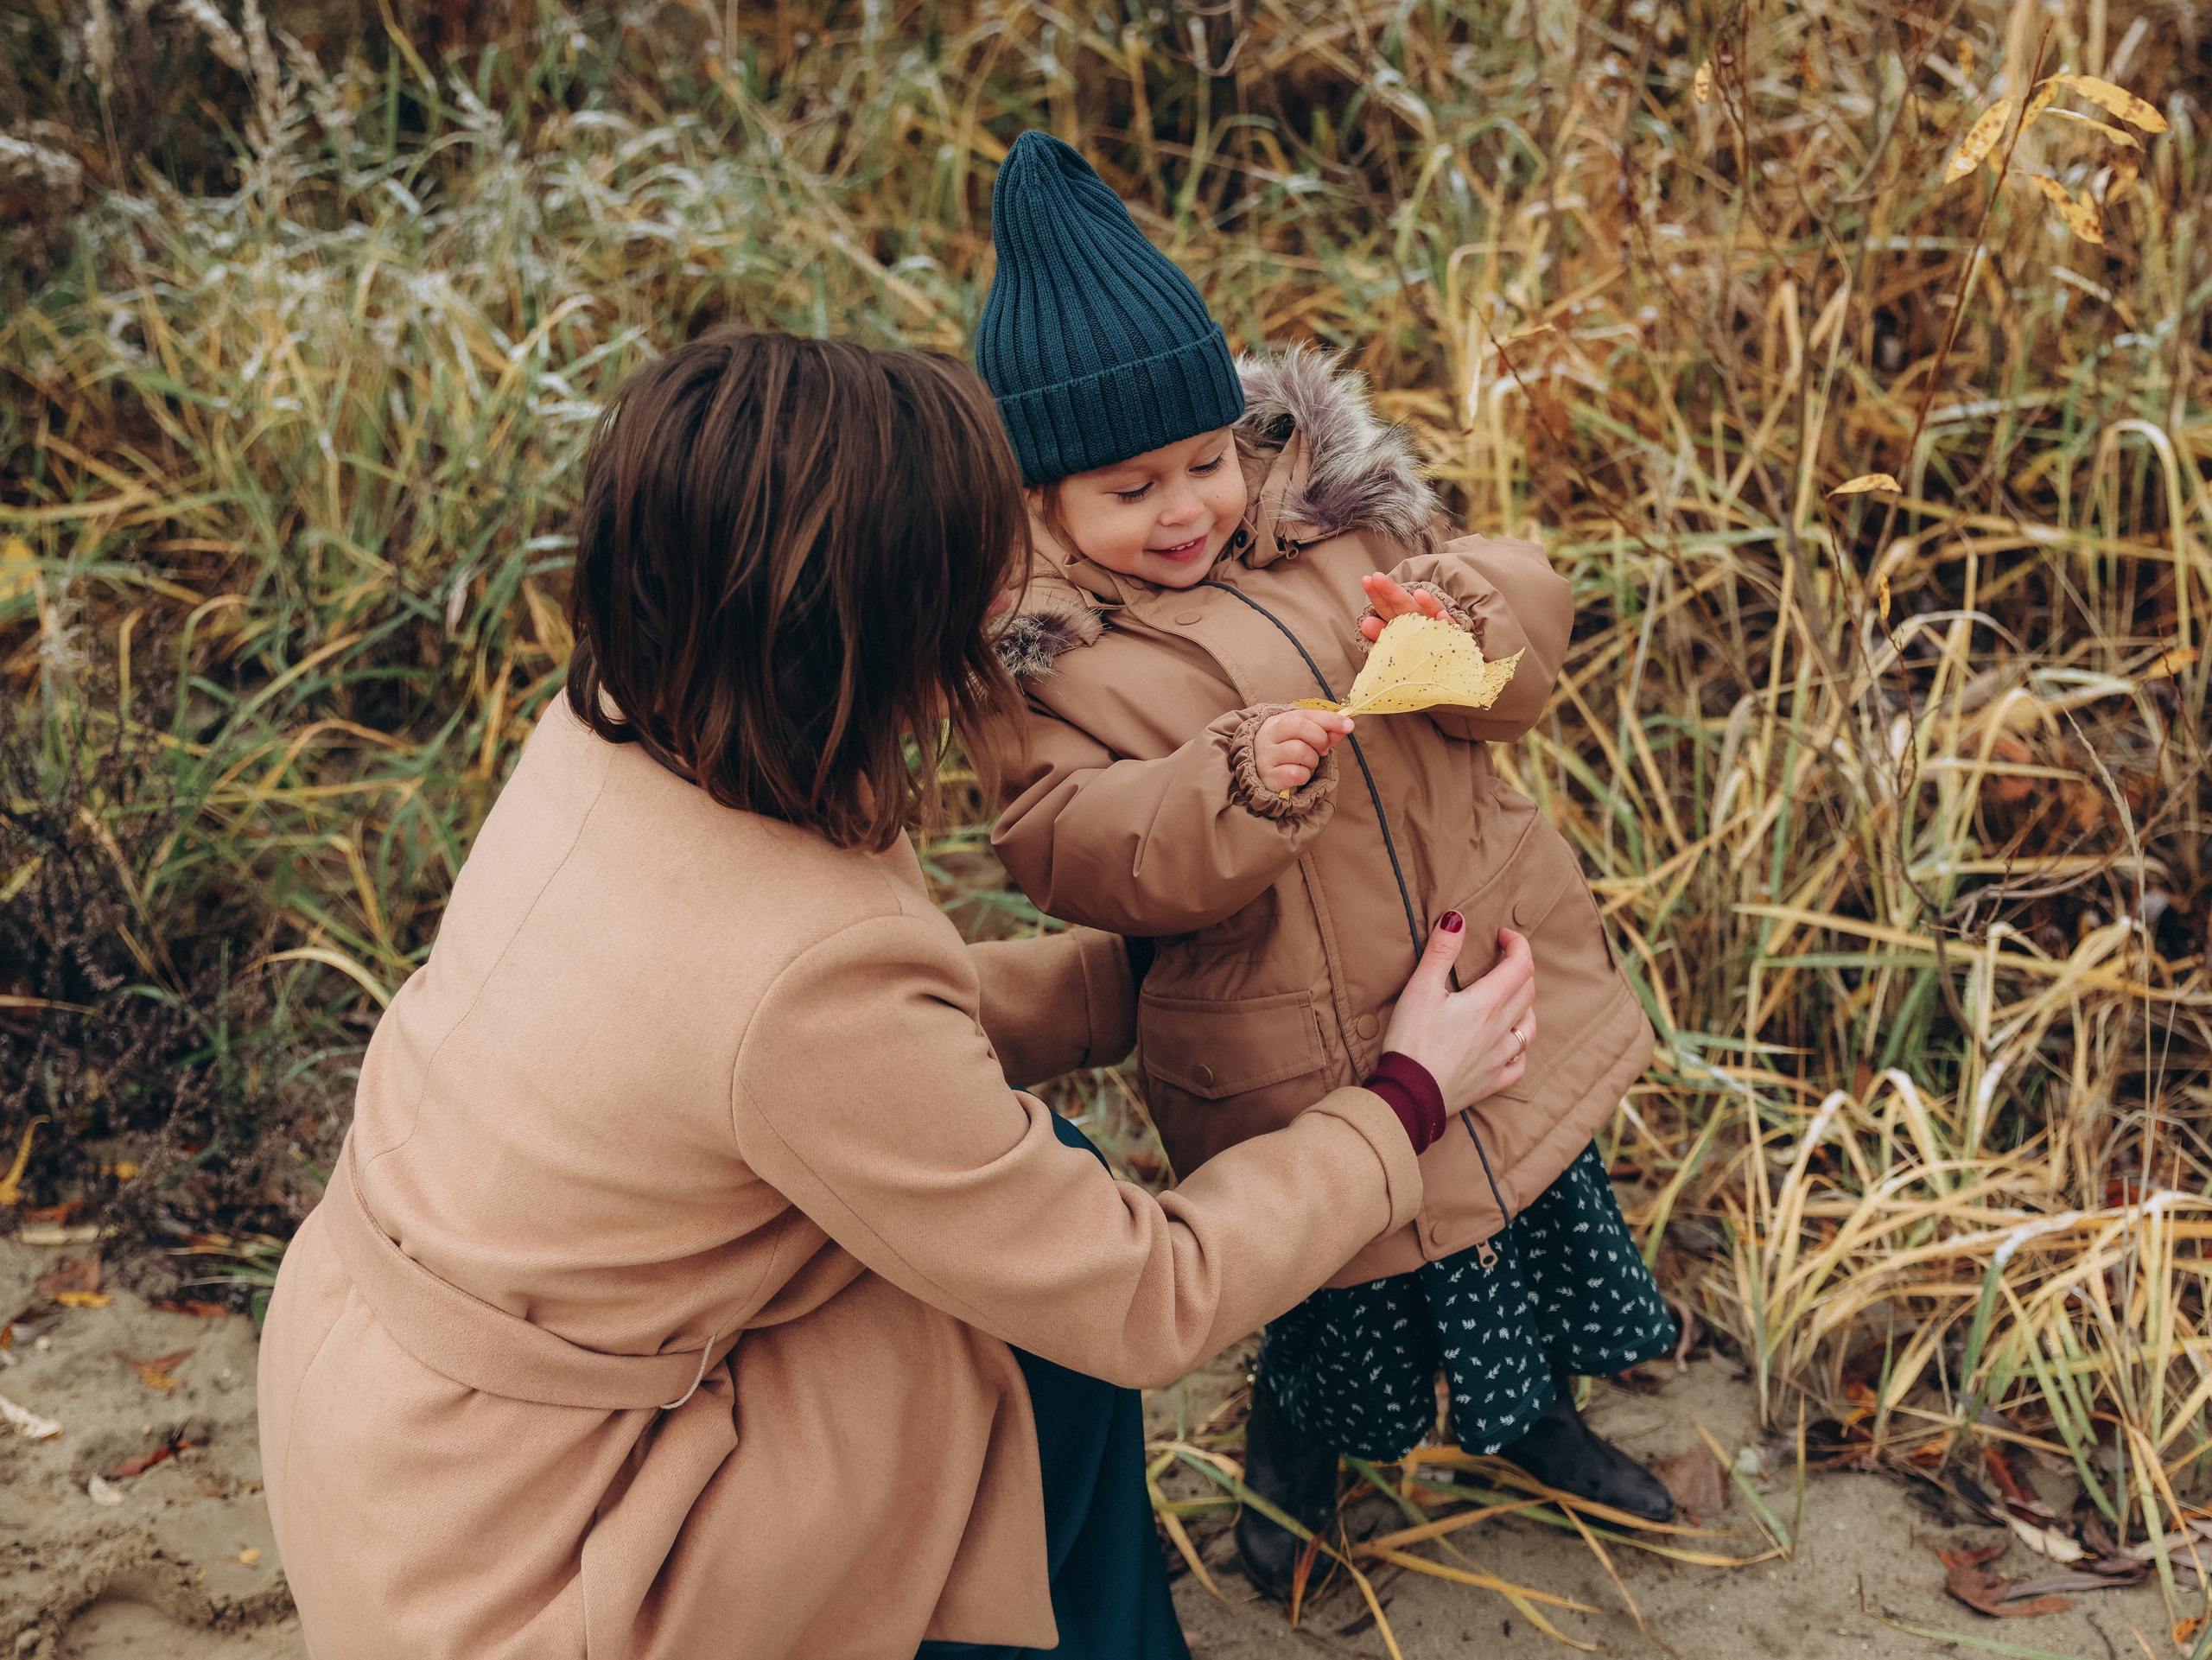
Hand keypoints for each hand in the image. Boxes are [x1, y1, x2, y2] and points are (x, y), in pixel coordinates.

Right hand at [1254, 708, 1352, 793]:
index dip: (1329, 719)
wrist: (1262, 777)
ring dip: (1312, 760)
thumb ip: (1324, 732)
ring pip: (1300, 751)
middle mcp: (1267, 736)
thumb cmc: (1287, 754)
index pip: (1304, 714)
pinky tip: (1298, 775)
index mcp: (1276, 722)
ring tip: (1307, 764)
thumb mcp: (1303, 738)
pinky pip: (1296, 773)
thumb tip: (1345, 727)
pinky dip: (1304, 775)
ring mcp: (1266, 757)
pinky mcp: (1268, 777)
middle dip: (1320, 739)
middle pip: (1300, 728)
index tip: (1348, 725)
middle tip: (1323, 750)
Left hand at [1359, 573, 1452, 642]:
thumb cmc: (1418, 645)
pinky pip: (1450, 627)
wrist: (1447, 654)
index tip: (1366, 580)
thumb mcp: (1396, 638)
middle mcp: (1418, 616)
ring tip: (1419, 593)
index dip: (1376, 593)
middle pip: (1404, 602)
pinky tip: (1443, 615)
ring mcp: (1435, 622)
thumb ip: (1380, 632)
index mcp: (1402, 616)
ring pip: (1431, 610)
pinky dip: (1447, 621)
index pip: (1386, 605)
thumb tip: (1365, 624)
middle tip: (1378, 578)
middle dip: (1391, 590)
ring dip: (1427, 601)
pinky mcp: (1451, 632)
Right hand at [1380, 918, 1534, 1108]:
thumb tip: (1458, 918)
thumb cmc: (1412, 1041)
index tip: (1502, 936)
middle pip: (1527, 991)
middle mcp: (1501, 1029)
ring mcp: (1500, 1057)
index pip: (1520, 964)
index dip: (1517, 944)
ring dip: (1524, 1006)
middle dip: (1519, 969)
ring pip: (1529, 1027)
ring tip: (1509, 998)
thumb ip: (1442, 951)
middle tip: (1501, 960)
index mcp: (1487, 1003)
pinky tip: (1509, 1045)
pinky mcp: (1492, 1082)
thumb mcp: (1420, 988)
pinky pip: (1519, 1064)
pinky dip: (1519, 1049)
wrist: (1411, 1095)